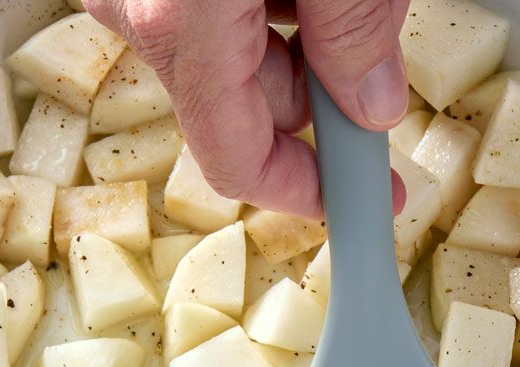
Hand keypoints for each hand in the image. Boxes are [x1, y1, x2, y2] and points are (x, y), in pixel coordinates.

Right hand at [86, 0, 409, 217]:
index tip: (369, 194)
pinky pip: (208, 6)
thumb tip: (373, 104)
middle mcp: (140, 9)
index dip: (309, 192)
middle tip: (379, 53)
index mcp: (182, 25)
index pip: (239, 162)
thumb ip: (355, 30)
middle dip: (322, 91)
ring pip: (231, 47)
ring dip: (302, 35)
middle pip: (244, 102)